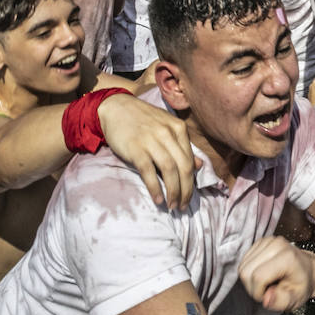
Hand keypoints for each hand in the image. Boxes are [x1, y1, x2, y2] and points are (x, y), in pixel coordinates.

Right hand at [98, 94, 198, 209]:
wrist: (115, 108)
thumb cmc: (142, 120)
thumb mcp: (166, 127)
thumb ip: (182, 146)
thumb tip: (199, 166)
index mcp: (178, 128)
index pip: (190, 160)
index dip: (192, 182)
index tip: (188, 196)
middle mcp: (167, 133)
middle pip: (183, 167)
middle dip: (186, 191)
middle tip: (183, 206)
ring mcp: (151, 140)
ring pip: (170, 171)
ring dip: (173, 192)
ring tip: (172, 206)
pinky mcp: (136, 149)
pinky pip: (149, 172)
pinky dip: (155, 188)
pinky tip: (158, 199)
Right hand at [238, 235, 314, 311]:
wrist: (307, 269)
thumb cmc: (301, 285)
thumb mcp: (296, 299)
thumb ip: (281, 301)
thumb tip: (266, 299)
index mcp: (287, 257)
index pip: (258, 277)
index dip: (259, 293)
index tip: (269, 295)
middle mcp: (276, 244)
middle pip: (247, 271)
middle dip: (252, 287)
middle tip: (267, 290)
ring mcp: (267, 240)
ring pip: (242, 266)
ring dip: (250, 280)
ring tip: (265, 282)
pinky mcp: (260, 241)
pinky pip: (244, 261)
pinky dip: (249, 271)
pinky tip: (262, 273)